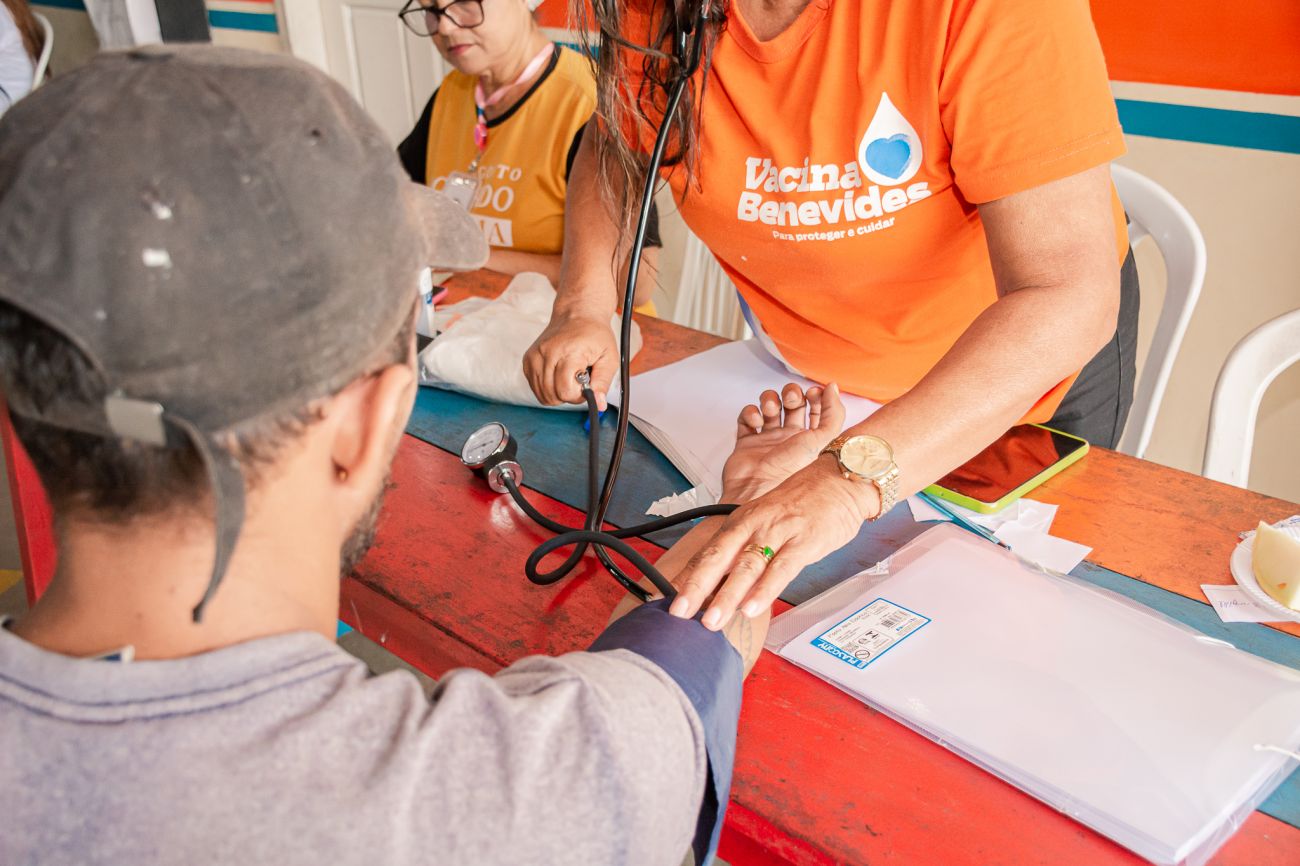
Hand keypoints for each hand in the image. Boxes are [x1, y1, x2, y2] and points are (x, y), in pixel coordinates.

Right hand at [523, 312, 617, 408]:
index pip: (565, 390)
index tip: (586, 385)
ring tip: (569, 376)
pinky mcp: (528, 360)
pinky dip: (548, 387)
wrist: (576, 314)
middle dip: (569, 394)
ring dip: (558, 392)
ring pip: (542, 395)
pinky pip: (535, 388)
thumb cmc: (594, 334)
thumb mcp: (609, 358)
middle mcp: (547, 353)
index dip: (578, 395)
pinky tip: (558, 375)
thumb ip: (603, 383)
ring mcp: (535, 356)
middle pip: (553, 395)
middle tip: (578, 379)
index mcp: (569, 352)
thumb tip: (599, 405)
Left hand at [671, 448, 880, 631]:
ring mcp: (778, 533)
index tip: (663, 600)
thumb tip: (722, 582)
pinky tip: (751, 608)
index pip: (707, 553)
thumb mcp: (766, 521)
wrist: (839, 478)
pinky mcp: (803, 542)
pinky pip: (781, 569)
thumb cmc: (803, 502)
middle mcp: (754, 525)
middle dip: (695, 587)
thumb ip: (746, 550)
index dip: (684, 577)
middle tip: (677, 613)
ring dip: (726, 596)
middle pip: (718, 558)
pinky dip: (765, 590)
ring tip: (711, 621)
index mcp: (741, 521)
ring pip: (746, 567)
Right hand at [721, 382, 845, 502]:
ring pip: (769, 405)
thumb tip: (833, 387)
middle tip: (791, 400)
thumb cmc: (789, 472)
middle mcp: (789, 438)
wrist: (756, 490)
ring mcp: (767, 439)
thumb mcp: (821, 440)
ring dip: (770, 399)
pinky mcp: (747, 442)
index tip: (814, 393)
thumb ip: (833, 412)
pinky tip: (756, 421)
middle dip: (792, 393)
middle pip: (793, 402)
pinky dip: (750, 412)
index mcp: (810, 439)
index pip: (816, 409)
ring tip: (770, 410)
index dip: (816, 396)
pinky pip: (747, 416)